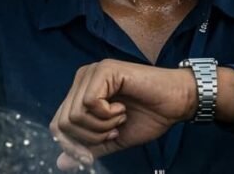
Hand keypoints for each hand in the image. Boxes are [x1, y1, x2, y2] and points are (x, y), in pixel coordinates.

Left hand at [50, 59, 195, 169]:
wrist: (176, 103)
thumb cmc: (148, 116)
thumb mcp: (112, 139)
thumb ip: (88, 148)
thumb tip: (60, 163)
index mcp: (80, 93)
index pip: (57, 125)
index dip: (73, 146)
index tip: (93, 154)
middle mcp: (82, 79)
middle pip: (63, 122)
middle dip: (90, 138)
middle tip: (114, 130)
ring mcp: (92, 73)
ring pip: (75, 114)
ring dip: (101, 126)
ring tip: (120, 117)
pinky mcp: (104, 70)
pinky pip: (89, 103)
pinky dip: (107, 115)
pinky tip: (122, 108)